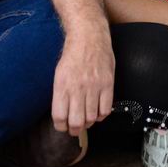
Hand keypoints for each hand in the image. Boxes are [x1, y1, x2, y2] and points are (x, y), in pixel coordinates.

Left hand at [50, 22, 114, 137]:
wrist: (89, 36)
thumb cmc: (73, 54)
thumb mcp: (59, 73)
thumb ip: (61, 93)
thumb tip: (63, 114)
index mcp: (62, 85)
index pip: (59, 117)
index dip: (61, 126)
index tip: (63, 126)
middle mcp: (77, 88)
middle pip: (76, 122)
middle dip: (74, 130)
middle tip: (75, 129)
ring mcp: (94, 87)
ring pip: (91, 118)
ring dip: (88, 123)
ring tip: (86, 120)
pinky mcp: (107, 84)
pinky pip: (105, 109)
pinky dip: (101, 115)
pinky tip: (98, 111)